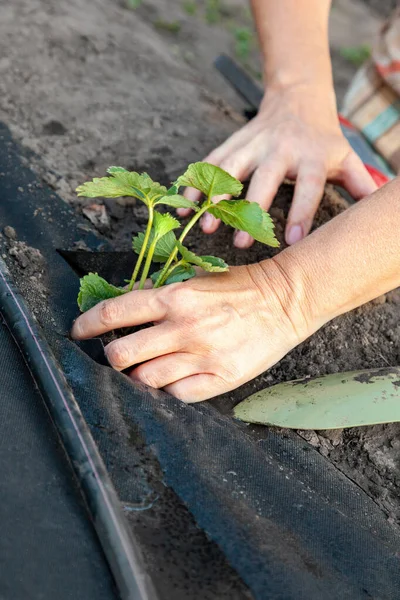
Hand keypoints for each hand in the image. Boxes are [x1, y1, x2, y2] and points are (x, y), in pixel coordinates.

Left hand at [71, 261, 309, 401]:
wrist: (286, 300)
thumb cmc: (241, 287)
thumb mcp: (197, 277)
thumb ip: (161, 293)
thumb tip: (128, 307)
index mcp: (174, 297)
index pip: (115, 312)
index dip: (88, 324)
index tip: (79, 332)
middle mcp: (183, 327)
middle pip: (122, 354)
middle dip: (110, 358)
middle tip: (115, 357)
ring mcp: (202, 355)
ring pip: (146, 379)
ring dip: (139, 376)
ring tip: (146, 369)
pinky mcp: (221, 377)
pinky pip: (178, 394)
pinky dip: (169, 389)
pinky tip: (174, 378)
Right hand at [178, 84, 376, 247]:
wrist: (298, 99)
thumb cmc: (323, 140)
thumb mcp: (346, 157)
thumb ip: (360, 185)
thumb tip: (380, 213)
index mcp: (311, 156)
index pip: (307, 186)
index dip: (300, 212)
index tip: (291, 239)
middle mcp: (280, 149)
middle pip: (264, 179)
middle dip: (251, 210)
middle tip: (240, 242)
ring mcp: (253, 144)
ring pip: (230, 169)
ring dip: (215, 195)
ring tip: (204, 222)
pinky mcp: (233, 142)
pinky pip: (210, 162)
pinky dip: (194, 180)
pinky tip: (183, 202)